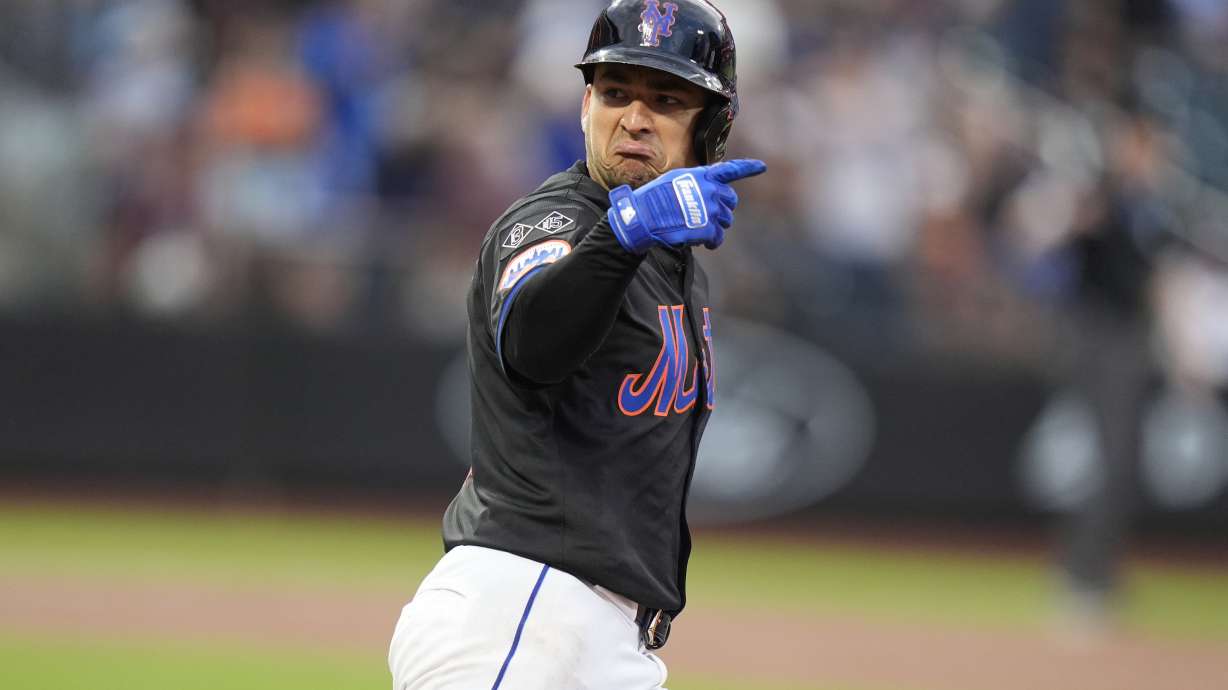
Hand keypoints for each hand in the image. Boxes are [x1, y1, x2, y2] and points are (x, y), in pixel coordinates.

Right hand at [606, 159, 766, 253]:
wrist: (644, 217)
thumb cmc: (654, 199)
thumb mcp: (675, 180)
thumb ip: (696, 183)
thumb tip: (708, 189)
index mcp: (703, 176)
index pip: (731, 170)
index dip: (748, 168)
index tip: (762, 167)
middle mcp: (711, 191)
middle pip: (731, 201)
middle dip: (723, 208)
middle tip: (708, 216)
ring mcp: (711, 210)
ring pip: (726, 221)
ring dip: (716, 226)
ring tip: (699, 229)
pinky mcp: (708, 229)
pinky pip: (718, 238)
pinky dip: (712, 242)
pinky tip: (702, 243)